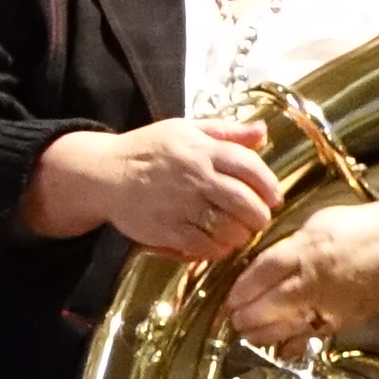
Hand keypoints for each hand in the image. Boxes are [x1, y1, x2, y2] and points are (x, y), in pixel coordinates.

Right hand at [43, 116, 281, 260]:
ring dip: (242, 234)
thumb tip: (263, 131)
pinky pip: (205, 246)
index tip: (274, 197)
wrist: (104, 174)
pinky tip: (220, 245)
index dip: (269, 184)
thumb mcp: (185, 130)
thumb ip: (226, 132)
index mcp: (202, 149)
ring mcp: (181, 205)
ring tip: (241, 233)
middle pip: (245, 201)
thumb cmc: (148, 149)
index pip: (250, 167)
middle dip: (260, 215)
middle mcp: (195, 177)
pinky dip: (219, 249)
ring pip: (229, 227)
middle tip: (260, 219)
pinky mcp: (168, 229)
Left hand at [222, 202, 378, 349]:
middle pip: (271, 303)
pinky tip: (278, 346)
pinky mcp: (344, 320)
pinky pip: (312, 335)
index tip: (230, 298)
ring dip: (263, 333)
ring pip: (288, 324)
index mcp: (307, 249)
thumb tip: (263, 261)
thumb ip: (290, 244)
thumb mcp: (318, 223)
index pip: (265, 271)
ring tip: (247, 334)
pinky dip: (292, 342)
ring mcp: (330, 303)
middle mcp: (315, 279)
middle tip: (232, 319)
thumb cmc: (360, 228)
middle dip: (246, 315)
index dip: (242, 288)